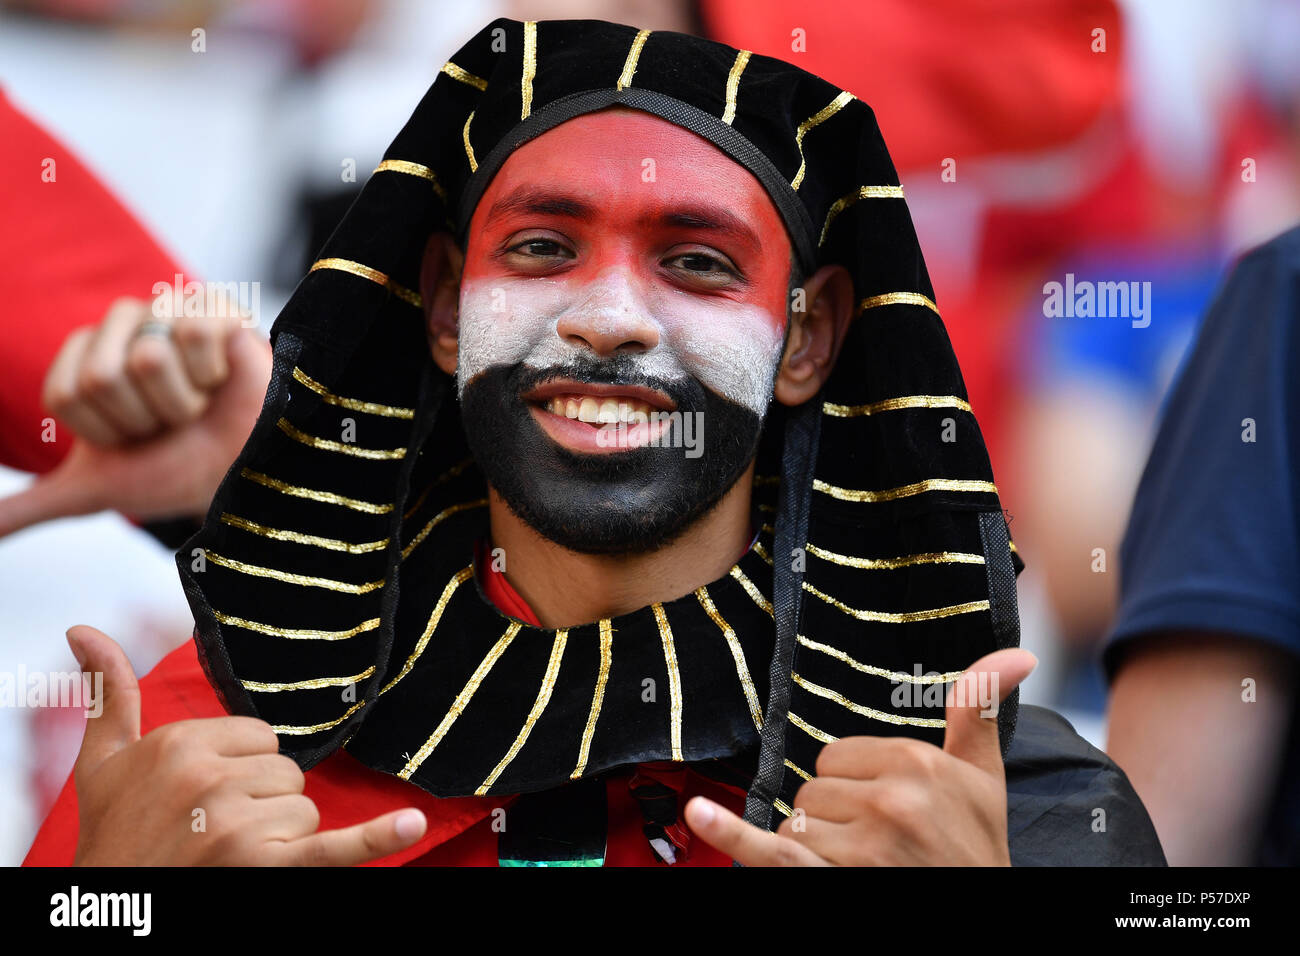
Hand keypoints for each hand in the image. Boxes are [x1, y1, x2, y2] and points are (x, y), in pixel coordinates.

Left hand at [0, 298, 270, 537]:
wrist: (246, 469)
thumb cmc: (177, 469)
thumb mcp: (95, 491)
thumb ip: (30, 506)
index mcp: (84, 356)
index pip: (67, 395)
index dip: (106, 432)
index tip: (135, 439)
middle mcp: (119, 326)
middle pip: (104, 377)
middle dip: (146, 417)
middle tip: (172, 421)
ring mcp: (165, 311)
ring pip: (149, 358)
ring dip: (181, 400)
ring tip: (200, 400)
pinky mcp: (212, 306)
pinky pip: (195, 336)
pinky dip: (214, 374)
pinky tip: (223, 378)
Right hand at [67, 625, 426, 865]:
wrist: (114, 907)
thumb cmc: (112, 837)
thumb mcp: (101, 763)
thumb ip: (108, 694)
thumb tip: (83, 628)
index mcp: (181, 744)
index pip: (259, 736)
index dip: (239, 768)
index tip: (203, 794)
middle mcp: (212, 779)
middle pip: (285, 772)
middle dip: (261, 801)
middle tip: (212, 829)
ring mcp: (240, 826)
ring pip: (304, 808)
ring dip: (277, 836)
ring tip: (226, 854)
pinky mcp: (268, 869)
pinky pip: (334, 849)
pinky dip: (377, 840)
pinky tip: (412, 825)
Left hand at [685, 648, 1036, 864]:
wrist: (980, 917)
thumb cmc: (975, 853)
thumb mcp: (984, 781)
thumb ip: (978, 712)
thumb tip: (1015, 651)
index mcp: (918, 763)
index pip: (840, 754)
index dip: (857, 784)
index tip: (890, 810)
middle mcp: (889, 800)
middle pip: (816, 788)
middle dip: (838, 816)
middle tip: (882, 845)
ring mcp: (860, 845)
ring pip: (798, 822)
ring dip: (819, 847)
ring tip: (866, 866)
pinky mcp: (829, 879)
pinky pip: (771, 850)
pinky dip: (730, 833)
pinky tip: (699, 814)